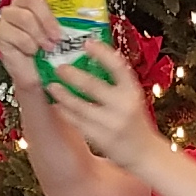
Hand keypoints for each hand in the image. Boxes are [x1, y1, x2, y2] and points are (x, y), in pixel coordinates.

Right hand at [0, 0, 70, 93]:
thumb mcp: (66, 37)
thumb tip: (91, 18)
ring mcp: (10, 18)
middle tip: (58, 36)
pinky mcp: (1, 32)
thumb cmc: (52, 56)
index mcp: (40, 1)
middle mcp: (22, 5)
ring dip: (39, 34)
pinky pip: (15, 33)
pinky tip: (32, 51)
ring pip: (24, 17)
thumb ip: (73, 24)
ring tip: (47, 47)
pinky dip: (27, 45)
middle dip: (47, 18)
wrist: (38, 78)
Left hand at [45, 44, 166, 169]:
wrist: (144, 153)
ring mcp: (111, 124)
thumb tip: (89, 59)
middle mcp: (123, 106)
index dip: (102, 53)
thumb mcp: (131, 97)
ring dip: (62, 94)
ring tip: (51, 85)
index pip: (118, 66)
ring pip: (79, 106)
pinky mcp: (100, 139)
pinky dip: (64, 111)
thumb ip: (115, 82)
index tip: (87, 43)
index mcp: (132, 91)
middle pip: (92, 85)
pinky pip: (77, 122)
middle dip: (72, 75)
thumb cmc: (134, 120)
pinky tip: (57, 105)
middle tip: (58, 67)